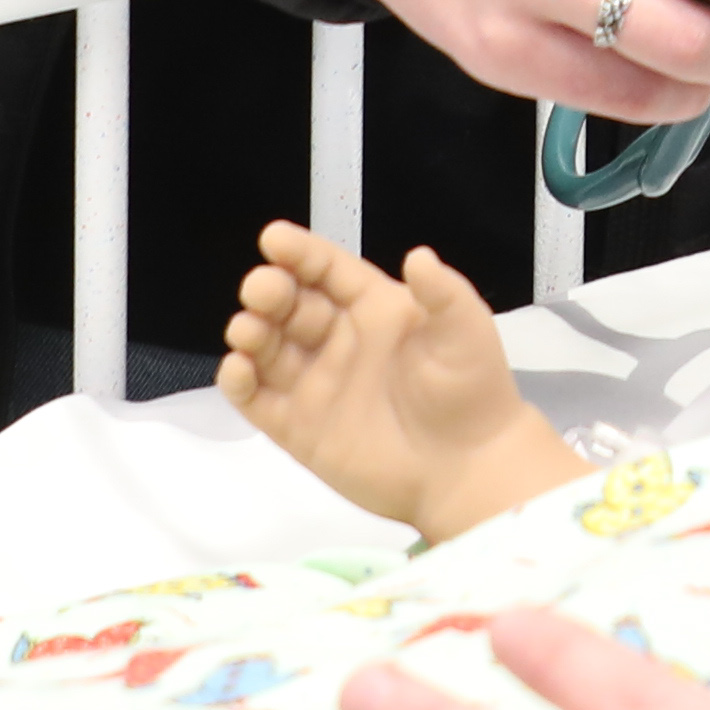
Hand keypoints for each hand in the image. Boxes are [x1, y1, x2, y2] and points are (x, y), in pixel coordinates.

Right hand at [220, 224, 583, 543]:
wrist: (468, 470)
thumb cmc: (471, 393)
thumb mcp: (465, 332)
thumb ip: (443, 293)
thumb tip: (418, 255)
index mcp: (374, 310)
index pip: (328, 271)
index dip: (300, 253)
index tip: (273, 238)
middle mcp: (340, 341)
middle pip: (291, 305)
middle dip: (270, 291)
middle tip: (261, 290)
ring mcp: (316, 385)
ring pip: (268, 348)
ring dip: (251, 332)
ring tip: (248, 330)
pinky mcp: (299, 429)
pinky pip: (257, 399)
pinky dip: (239, 382)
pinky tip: (238, 369)